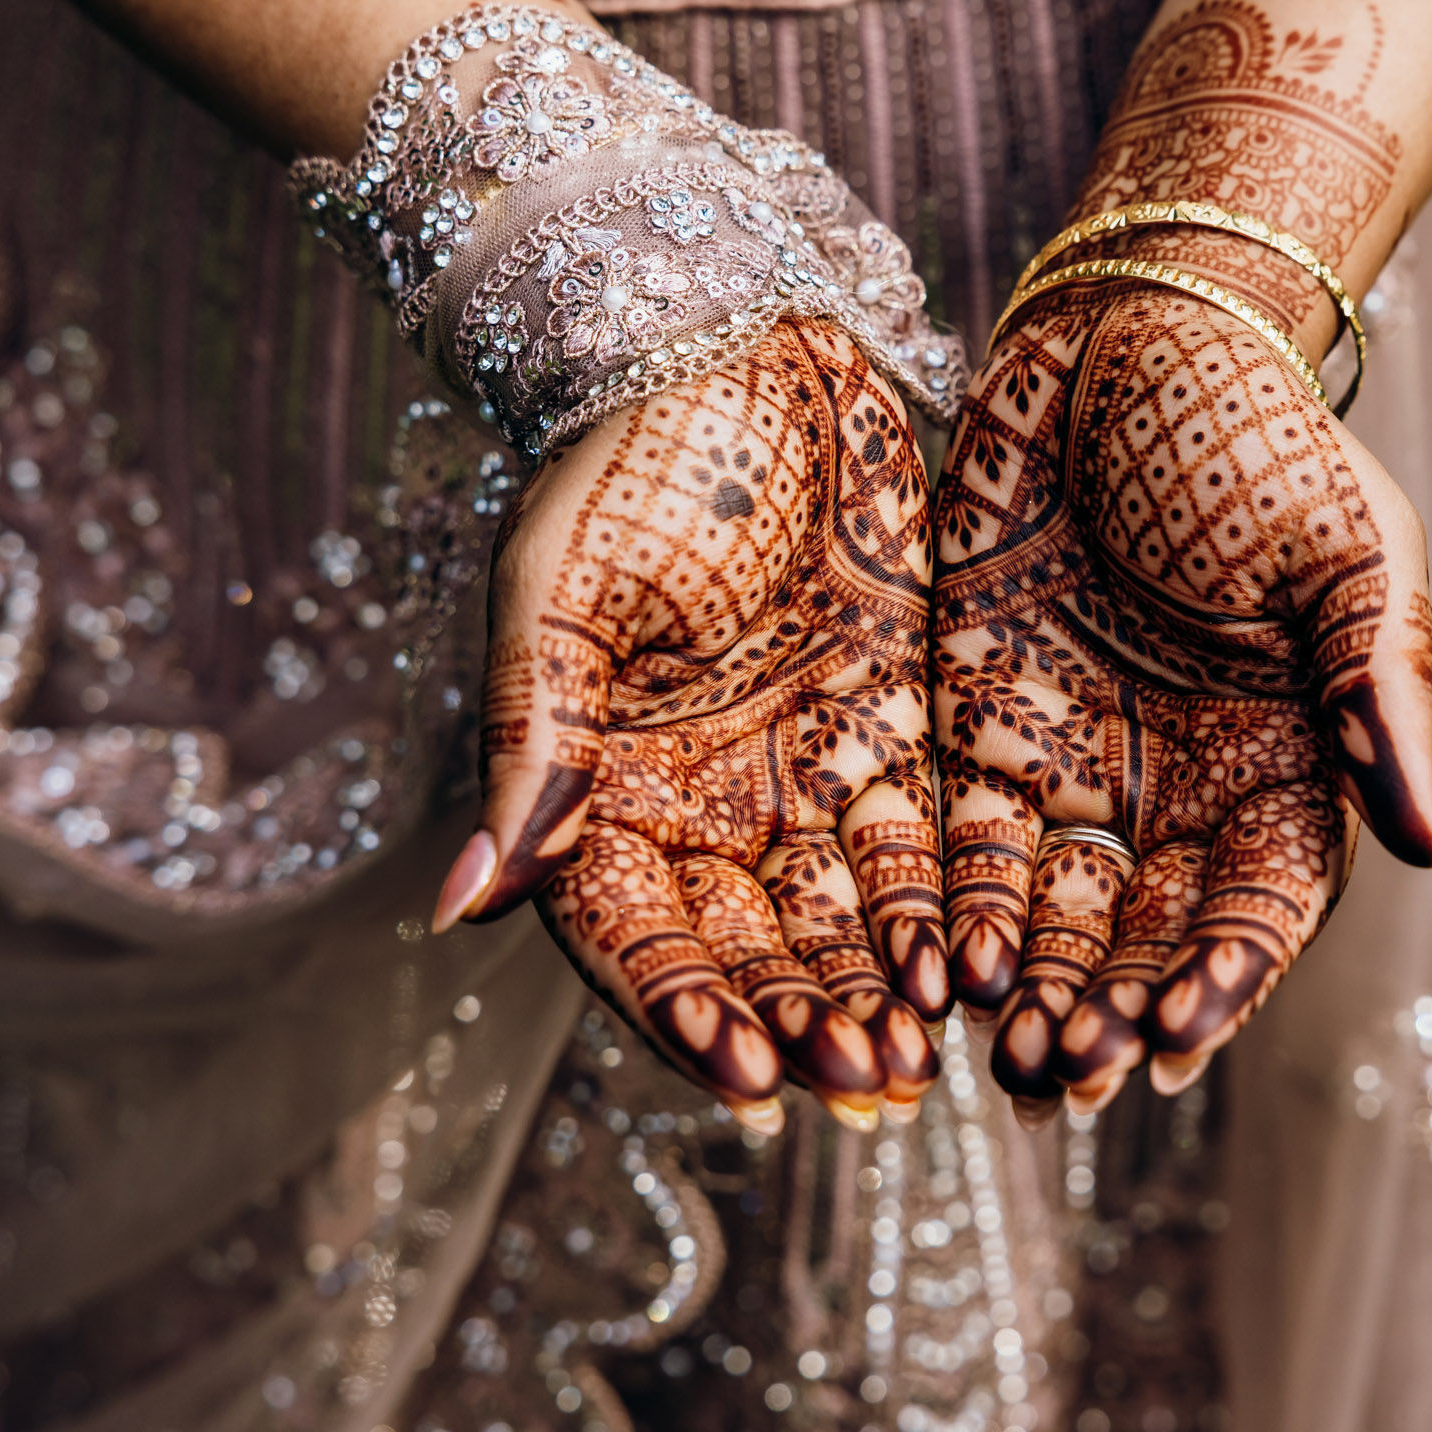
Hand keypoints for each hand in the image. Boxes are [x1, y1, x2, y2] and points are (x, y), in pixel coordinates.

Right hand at [431, 322, 945, 1130]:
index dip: (685, 1009)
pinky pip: (919, 842)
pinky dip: (940, 907)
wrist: (733, 343)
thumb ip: (527, 744)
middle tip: (861, 1088)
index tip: (744, 1074)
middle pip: (747, 947)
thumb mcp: (558, 595)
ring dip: (874, 989)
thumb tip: (456, 907)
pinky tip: (975, 967)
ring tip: (921, 1057)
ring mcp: (798, 771)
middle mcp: (699, 801)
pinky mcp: (894, 728)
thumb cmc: (620, 459)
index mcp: (599, 786)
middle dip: (801, 1022)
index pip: (633, 932)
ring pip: (839, 916)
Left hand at [931, 285, 1431, 1121]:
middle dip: (1116, 1010)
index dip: (1227, 971)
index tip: (1182, 1028)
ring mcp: (1083, 766)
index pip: (1263, 898)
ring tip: (1005, 1059)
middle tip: (1070, 1078)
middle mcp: (1186, 785)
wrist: (1122, 333)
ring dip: (1037, 991)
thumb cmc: (1255, 430)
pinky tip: (935, 971)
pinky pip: (969, 849)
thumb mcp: (1344, 551)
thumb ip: (1382, 695)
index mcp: (1288, 756)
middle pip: (1154, 934)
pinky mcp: (984, 735)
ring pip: (1061, 917)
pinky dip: (956, 914)